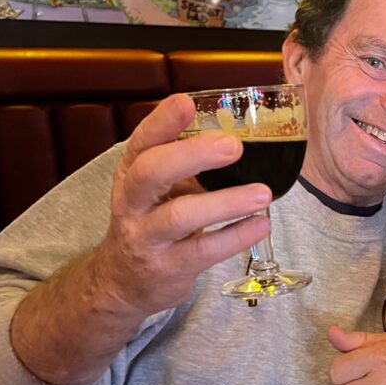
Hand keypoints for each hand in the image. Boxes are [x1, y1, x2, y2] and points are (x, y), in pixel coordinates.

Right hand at [92, 93, 272, 316]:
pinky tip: (261, 224)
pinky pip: (203, 251)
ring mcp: (147, 238)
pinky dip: (235, 237)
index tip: (186, 102)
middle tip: (234, 146)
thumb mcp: (158, 188)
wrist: (123, 282)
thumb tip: (240, 133)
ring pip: (179, 216)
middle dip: (192, 155)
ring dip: (225, 203)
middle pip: (151, 172)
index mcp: (131, 173)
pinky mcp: (168, 268)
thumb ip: (186, 163)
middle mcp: (132, 203)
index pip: (141, 142)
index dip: (161, 121)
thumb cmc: (152, 220)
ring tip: (262, 193)